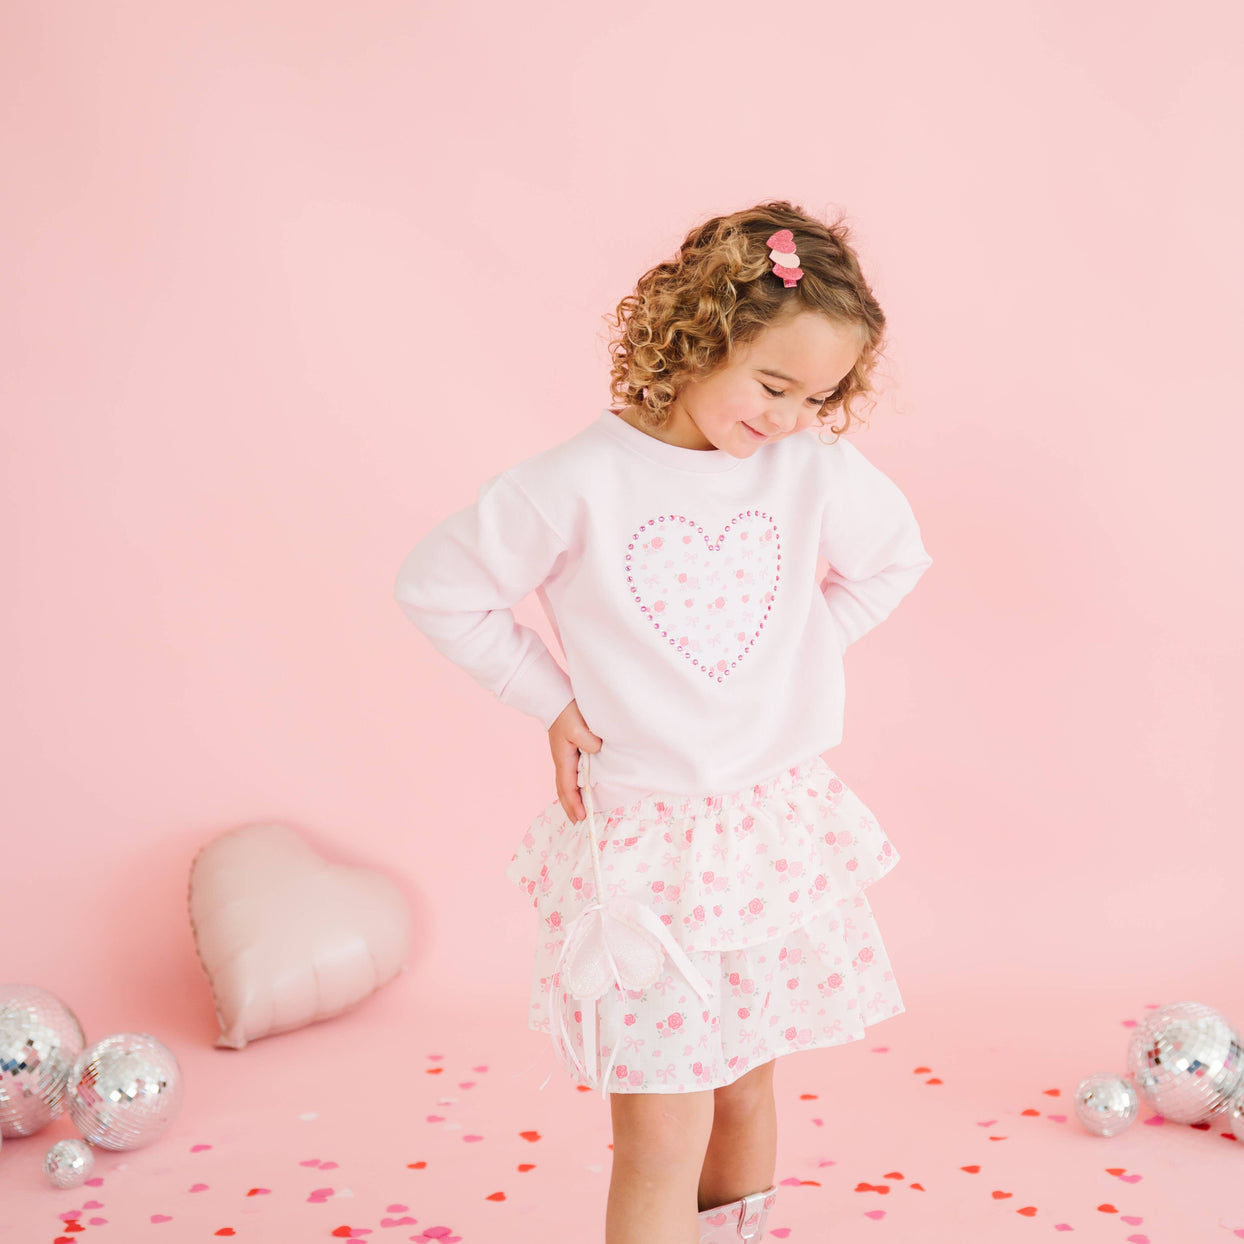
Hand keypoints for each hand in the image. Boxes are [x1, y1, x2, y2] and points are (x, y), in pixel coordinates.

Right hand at [548, 698, 602, 822]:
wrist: (557, 700)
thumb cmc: (567, 713)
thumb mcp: (577, 726)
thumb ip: (588, 741)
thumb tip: (596, 751)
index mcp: (563, 759)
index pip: (568, 787)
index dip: (575, 803)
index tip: (582, 817)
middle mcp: (561, 761)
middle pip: (564, 790)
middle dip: (570, 807)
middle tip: (578, 822)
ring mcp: (563, 758)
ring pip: (565, 784)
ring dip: (570, 799)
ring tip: (577, 812)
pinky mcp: (567, 753)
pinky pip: (569, 776)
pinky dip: (572, 788)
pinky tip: (579, 790)